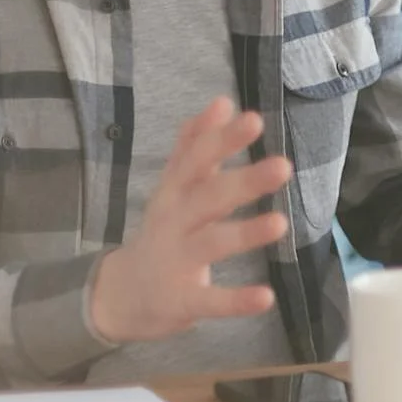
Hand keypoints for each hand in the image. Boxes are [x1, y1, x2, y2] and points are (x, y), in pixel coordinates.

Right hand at [89, 98, 292, 344]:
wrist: (118, 295)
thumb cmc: (163, 231)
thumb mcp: (173, 187)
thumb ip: (196, 145)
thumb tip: (223, 101)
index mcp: (174, 192)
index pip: (197, 160)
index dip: (222, 140)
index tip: (254, 119)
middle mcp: (173, 222)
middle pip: (208, 198)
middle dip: (244, 182)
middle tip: (283, 165)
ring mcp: (175, 261)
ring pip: (211, 244)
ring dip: (245, 234)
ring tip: (280, 223)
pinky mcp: (181, 301)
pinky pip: (210, 300)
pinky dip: (236, 300)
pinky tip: (266, 297)